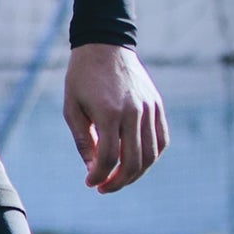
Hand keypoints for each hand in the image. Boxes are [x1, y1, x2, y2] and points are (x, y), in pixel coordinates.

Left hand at [63, 44, 168, 193]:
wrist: (105, 45)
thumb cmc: (82, 77)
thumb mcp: (72, 108)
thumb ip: (83, 141)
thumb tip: (93, 169)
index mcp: (109, 112)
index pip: (109, 158)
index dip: (99, 176)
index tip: (90, 183)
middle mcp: (133, 112)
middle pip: (133, 161)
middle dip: (118, 182)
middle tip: (103, 188)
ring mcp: (149, 109)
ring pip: (151, 155)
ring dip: (136, 174)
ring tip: (119, 179)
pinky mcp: (157, 105)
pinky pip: (161, 139)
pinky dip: (151, 156)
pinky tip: (136, 163)